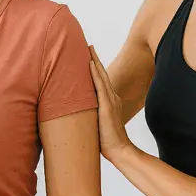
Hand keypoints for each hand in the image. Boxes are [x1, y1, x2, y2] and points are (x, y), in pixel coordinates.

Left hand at [88, 45, 132, 161]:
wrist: (119, 150)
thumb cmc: (106, 141)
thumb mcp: (97, 123)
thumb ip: (90, 114)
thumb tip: (75, 112)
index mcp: (109, 101)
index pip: (100, 80)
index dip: (95, 67)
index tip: (88, 56)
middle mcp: (111, 97)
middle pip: (101, 73)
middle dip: (94, 59)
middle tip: (88, 45)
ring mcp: (110, 100)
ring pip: (101, 76)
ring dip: (94, 61)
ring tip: (88, 48)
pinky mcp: (107, 106)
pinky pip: (99, 86)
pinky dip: (95, 73)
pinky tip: (90, 64)